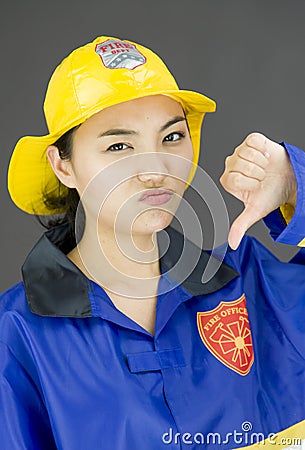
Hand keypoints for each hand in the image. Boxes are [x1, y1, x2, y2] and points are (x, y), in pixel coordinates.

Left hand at [220, 133, 296, 249]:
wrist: (288, 180)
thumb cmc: (270, 194)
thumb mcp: (256, 211)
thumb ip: (241, 225)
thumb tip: (232, 243)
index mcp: (228, 180)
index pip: (234, 179)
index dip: (250, 183)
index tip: (257, 186)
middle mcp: (231, 164)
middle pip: (241, 166)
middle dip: (257, 173)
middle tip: (262, 177)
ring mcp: (240, 151)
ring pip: (247, 153)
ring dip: (262, 162)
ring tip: (265, 167)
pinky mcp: (251, 140)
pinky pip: (253, 141)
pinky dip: (263, 149)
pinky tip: (266, 156)